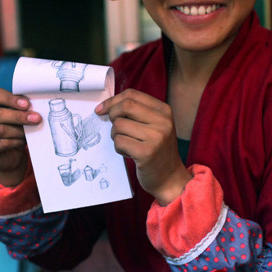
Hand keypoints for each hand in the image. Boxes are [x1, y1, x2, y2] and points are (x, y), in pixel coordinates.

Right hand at [0, 87, 41, 186]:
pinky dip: (15, 141)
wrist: (10, 155)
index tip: (27, 104)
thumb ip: (18, 108)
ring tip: (30, 131)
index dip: (9, 99)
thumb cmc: (12, 130)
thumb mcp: (15, 115)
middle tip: (36, 118)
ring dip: (18, 130)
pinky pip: (0, 144)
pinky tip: (22, 141)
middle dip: (18, 116)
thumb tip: (30, 105)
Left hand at [96, 89, 191, 204]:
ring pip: (119, 125)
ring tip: (127, 144)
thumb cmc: (157, 150)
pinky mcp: (146, 152)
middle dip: (111, 114)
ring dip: (115, 136)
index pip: (132, 94)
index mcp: (164, 110)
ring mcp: (156, 137)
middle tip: (113, 127)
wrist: (169, 177)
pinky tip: (129, 153)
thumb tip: (106, 106)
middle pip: (125, 106)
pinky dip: (119, 148)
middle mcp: (163, 121)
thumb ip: (136, 112)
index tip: (101, 109)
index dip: (113, 100)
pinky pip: (119, 142)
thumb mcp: (154, 125)